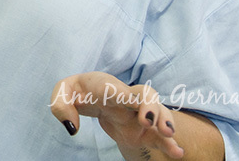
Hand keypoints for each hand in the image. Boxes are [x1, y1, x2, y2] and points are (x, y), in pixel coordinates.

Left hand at [51, 72, 183, 158]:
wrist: (92, 94)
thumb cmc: (78, 92)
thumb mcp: (62, 94)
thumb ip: (61, 107)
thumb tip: (72, 128)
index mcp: (106, 86)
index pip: (117, 89)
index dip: (125, 95)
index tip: (131, 103)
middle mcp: (127, 97)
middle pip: (145, 94)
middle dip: (150, 106)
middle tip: (148, 121)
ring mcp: (138, 112)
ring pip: (158, 111)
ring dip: (164, 120)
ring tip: (169, 134)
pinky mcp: (143, 129)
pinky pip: (158, 134)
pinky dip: (169, 142)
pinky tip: (177, 152)